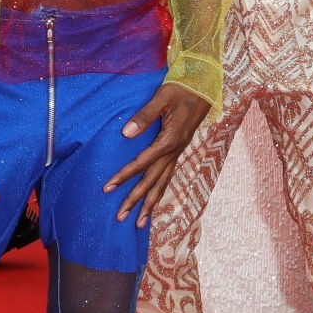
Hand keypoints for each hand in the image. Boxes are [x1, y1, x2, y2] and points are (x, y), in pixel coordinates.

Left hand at [101, 85, 209, 224]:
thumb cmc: (181, 90)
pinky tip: (153, 204)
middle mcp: (174, 152)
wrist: (204, 88)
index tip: (108, 187)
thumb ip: (145, 116)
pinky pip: (168, 178)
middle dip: (135, 200)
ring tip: (139, 223)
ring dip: (149, 204)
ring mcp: (178, 153)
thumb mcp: (162, 98)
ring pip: (162, 184)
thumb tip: (126, 133)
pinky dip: (160, 193)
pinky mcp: (178, 152)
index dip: (124, 176)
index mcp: (169, 140)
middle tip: (120, 216)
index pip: (142, 163)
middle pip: (152, 182)